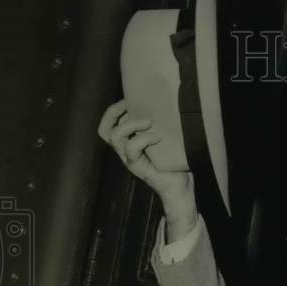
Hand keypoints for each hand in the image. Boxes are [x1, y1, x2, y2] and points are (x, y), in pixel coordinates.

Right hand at [97, 100, 196, 234]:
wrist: (180, 186)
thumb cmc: (175, 161)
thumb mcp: (164, 138)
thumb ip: (157, 124)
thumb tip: (164, 102)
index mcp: (128, 142)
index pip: (108, 125)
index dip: (113, 110)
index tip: (130, 99)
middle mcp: (124, 151)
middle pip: (105, 130)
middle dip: (115, 112)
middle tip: (133, 106)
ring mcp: (129, 160)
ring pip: (115, 138)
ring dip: (131, 124)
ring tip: (149, 122)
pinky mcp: (138, 168)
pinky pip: (132, 149)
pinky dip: (143, 139)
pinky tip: (158, 137)